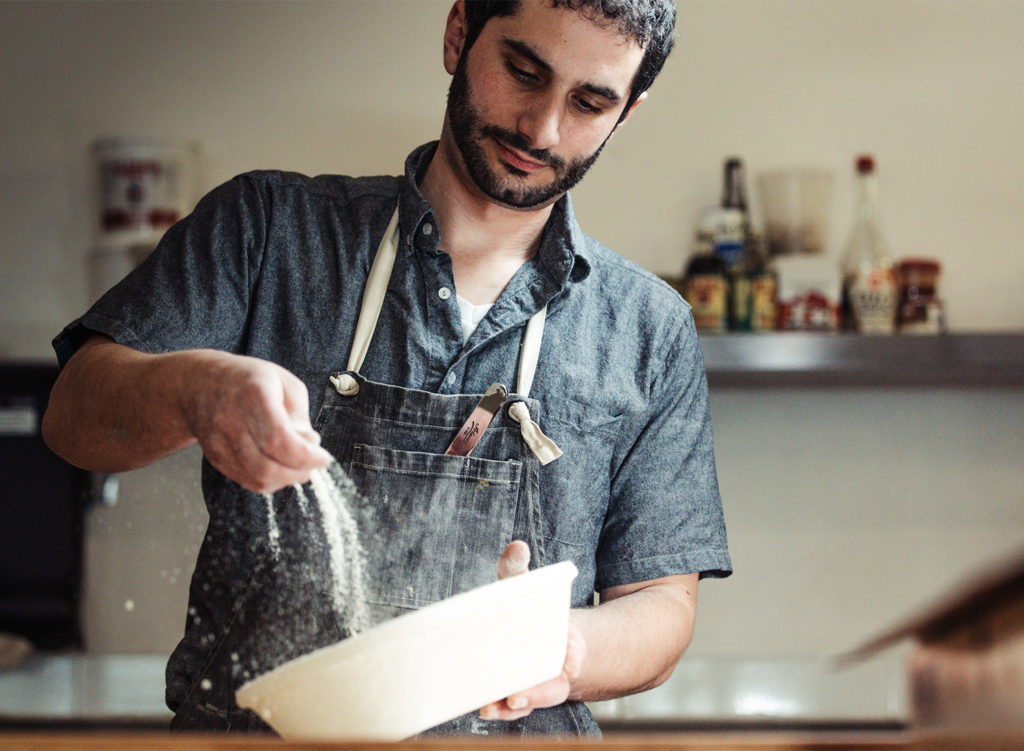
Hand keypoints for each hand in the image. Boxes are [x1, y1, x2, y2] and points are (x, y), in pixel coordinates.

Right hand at [178, 351, 331, 492]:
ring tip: (299, 465)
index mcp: (253, 396)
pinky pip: (248, 481)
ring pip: (258, 479)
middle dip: (300, 472)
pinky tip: (281, 468)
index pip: (279, 440)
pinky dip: (271, 481)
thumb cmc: (247, 379)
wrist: (198, 384)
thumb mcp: (284, 382)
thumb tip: (309, 444)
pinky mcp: (217, 458)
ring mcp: (220, 443)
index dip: (305, 456)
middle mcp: (231, 422)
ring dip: (287, 479)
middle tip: (313, 463)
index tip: (323, 458)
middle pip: (268, 466)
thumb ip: (299, 415)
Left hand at [477, 541, 586, 721]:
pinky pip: (515, 708)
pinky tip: (486, 709)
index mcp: (564, 638)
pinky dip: (503, 710)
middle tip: (517, 696)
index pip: (574, 649)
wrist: (537, 635)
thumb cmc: (527, 609)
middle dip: (537, 692)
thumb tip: (517, 547)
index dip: (573, 656)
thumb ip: (517, 568)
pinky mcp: (520, 692)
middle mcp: (555, 666)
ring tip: (492, 708)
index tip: (570, 664)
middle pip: (553, 684)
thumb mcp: (522, 586)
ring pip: (532, 700)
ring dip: (513, 707)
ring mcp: (538, 682)